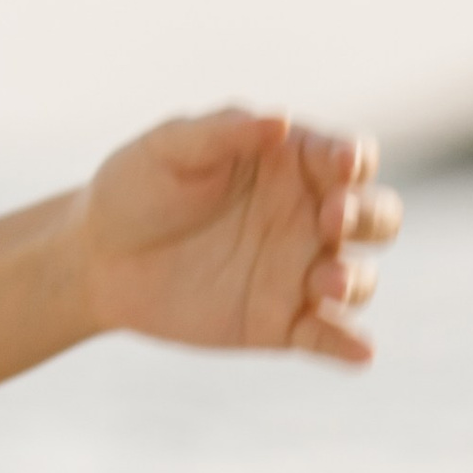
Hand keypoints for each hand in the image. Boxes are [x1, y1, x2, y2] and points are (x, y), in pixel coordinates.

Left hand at [70, 110, 400, 366]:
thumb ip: (224, 132)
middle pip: (375, 216)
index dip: (354, 159)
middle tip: (332, 219)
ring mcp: (299, 272)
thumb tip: (280, 121)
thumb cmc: (137, 187)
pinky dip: (348, 345)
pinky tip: (359, 350)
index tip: (342, 166)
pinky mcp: (281, 323)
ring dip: (355, 280)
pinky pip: (328, 336)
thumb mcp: (171, 148)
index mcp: (293, 164)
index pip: (348, 157)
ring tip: (324, 282)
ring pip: (359, 278)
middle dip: (368, 216)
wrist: (97, 258)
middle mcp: (309, 217)